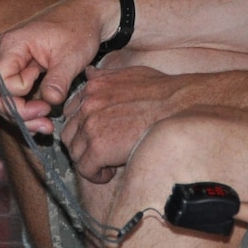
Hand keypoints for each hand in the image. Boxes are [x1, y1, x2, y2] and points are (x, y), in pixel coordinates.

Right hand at [0, 0, 117, 133]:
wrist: (86, 16)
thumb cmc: (78, 29)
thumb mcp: (72, 56)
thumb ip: (58, 80)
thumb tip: (49, 101)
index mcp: (12, 44)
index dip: (19, 98)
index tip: (46, 101)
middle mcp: (2, 51)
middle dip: (18, 114)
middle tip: (45, 122)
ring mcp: (7, 59)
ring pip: (1, 97)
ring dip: (22, 115)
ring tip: (46, 124)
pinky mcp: (16, 67)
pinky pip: (12, 92)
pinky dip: (25, 107)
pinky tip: (42, 116)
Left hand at [61, 63, 190, 181]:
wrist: (178, 105)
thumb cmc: (162, 91)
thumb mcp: (130, 74)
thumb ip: (106, 76)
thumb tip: (89, 72)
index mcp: (94, 87)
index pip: (71, 113)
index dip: (82, 128)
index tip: (98, 136)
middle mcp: (88, 104)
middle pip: (69, 134)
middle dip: (82, 146)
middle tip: (101, 153)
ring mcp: (91, 125)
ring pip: (75, 153)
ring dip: (89, 161)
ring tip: (108, 163)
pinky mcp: (98, 147)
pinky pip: (85, 169)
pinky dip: (96, 174)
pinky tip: (111, 171)